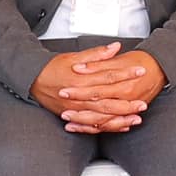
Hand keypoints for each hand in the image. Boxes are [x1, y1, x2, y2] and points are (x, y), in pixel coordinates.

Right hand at [31, 43, 149, 133]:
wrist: (32, 80)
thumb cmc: (52, 68)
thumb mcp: (74, 57)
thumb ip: (96, 54)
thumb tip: (115, 47)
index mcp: (81, 80)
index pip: (108, 76)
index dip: (126, 74)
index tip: (140, 71)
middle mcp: (79, 97)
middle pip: (108, 101)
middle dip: (127, 103)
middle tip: (143, 103)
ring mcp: (76, 109)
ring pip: (102, 117)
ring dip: (120, 119)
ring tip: (136, 118)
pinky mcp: (73, 117)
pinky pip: (92, 126)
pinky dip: (108, 127)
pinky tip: (121, 127)